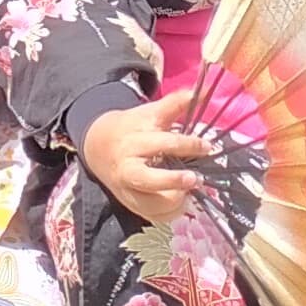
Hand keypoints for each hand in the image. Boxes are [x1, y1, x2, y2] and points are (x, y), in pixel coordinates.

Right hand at [82, 91, 217, 225]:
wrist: (98, 147)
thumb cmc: (133, 127)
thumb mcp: (151, 112)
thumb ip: (176, 103)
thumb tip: (204, 90)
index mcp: (136, 139)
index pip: (165, 143)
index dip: (189, 145)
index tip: (208, 147)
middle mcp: (129, 165)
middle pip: (151, 179)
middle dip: (174, 181)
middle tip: (196, 179)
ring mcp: (127, 187)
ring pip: (151, 202)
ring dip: (175, 200)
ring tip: (190, 192)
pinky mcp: (130, 203)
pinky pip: (152, 215)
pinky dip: (170, 212)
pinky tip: (182, 202)